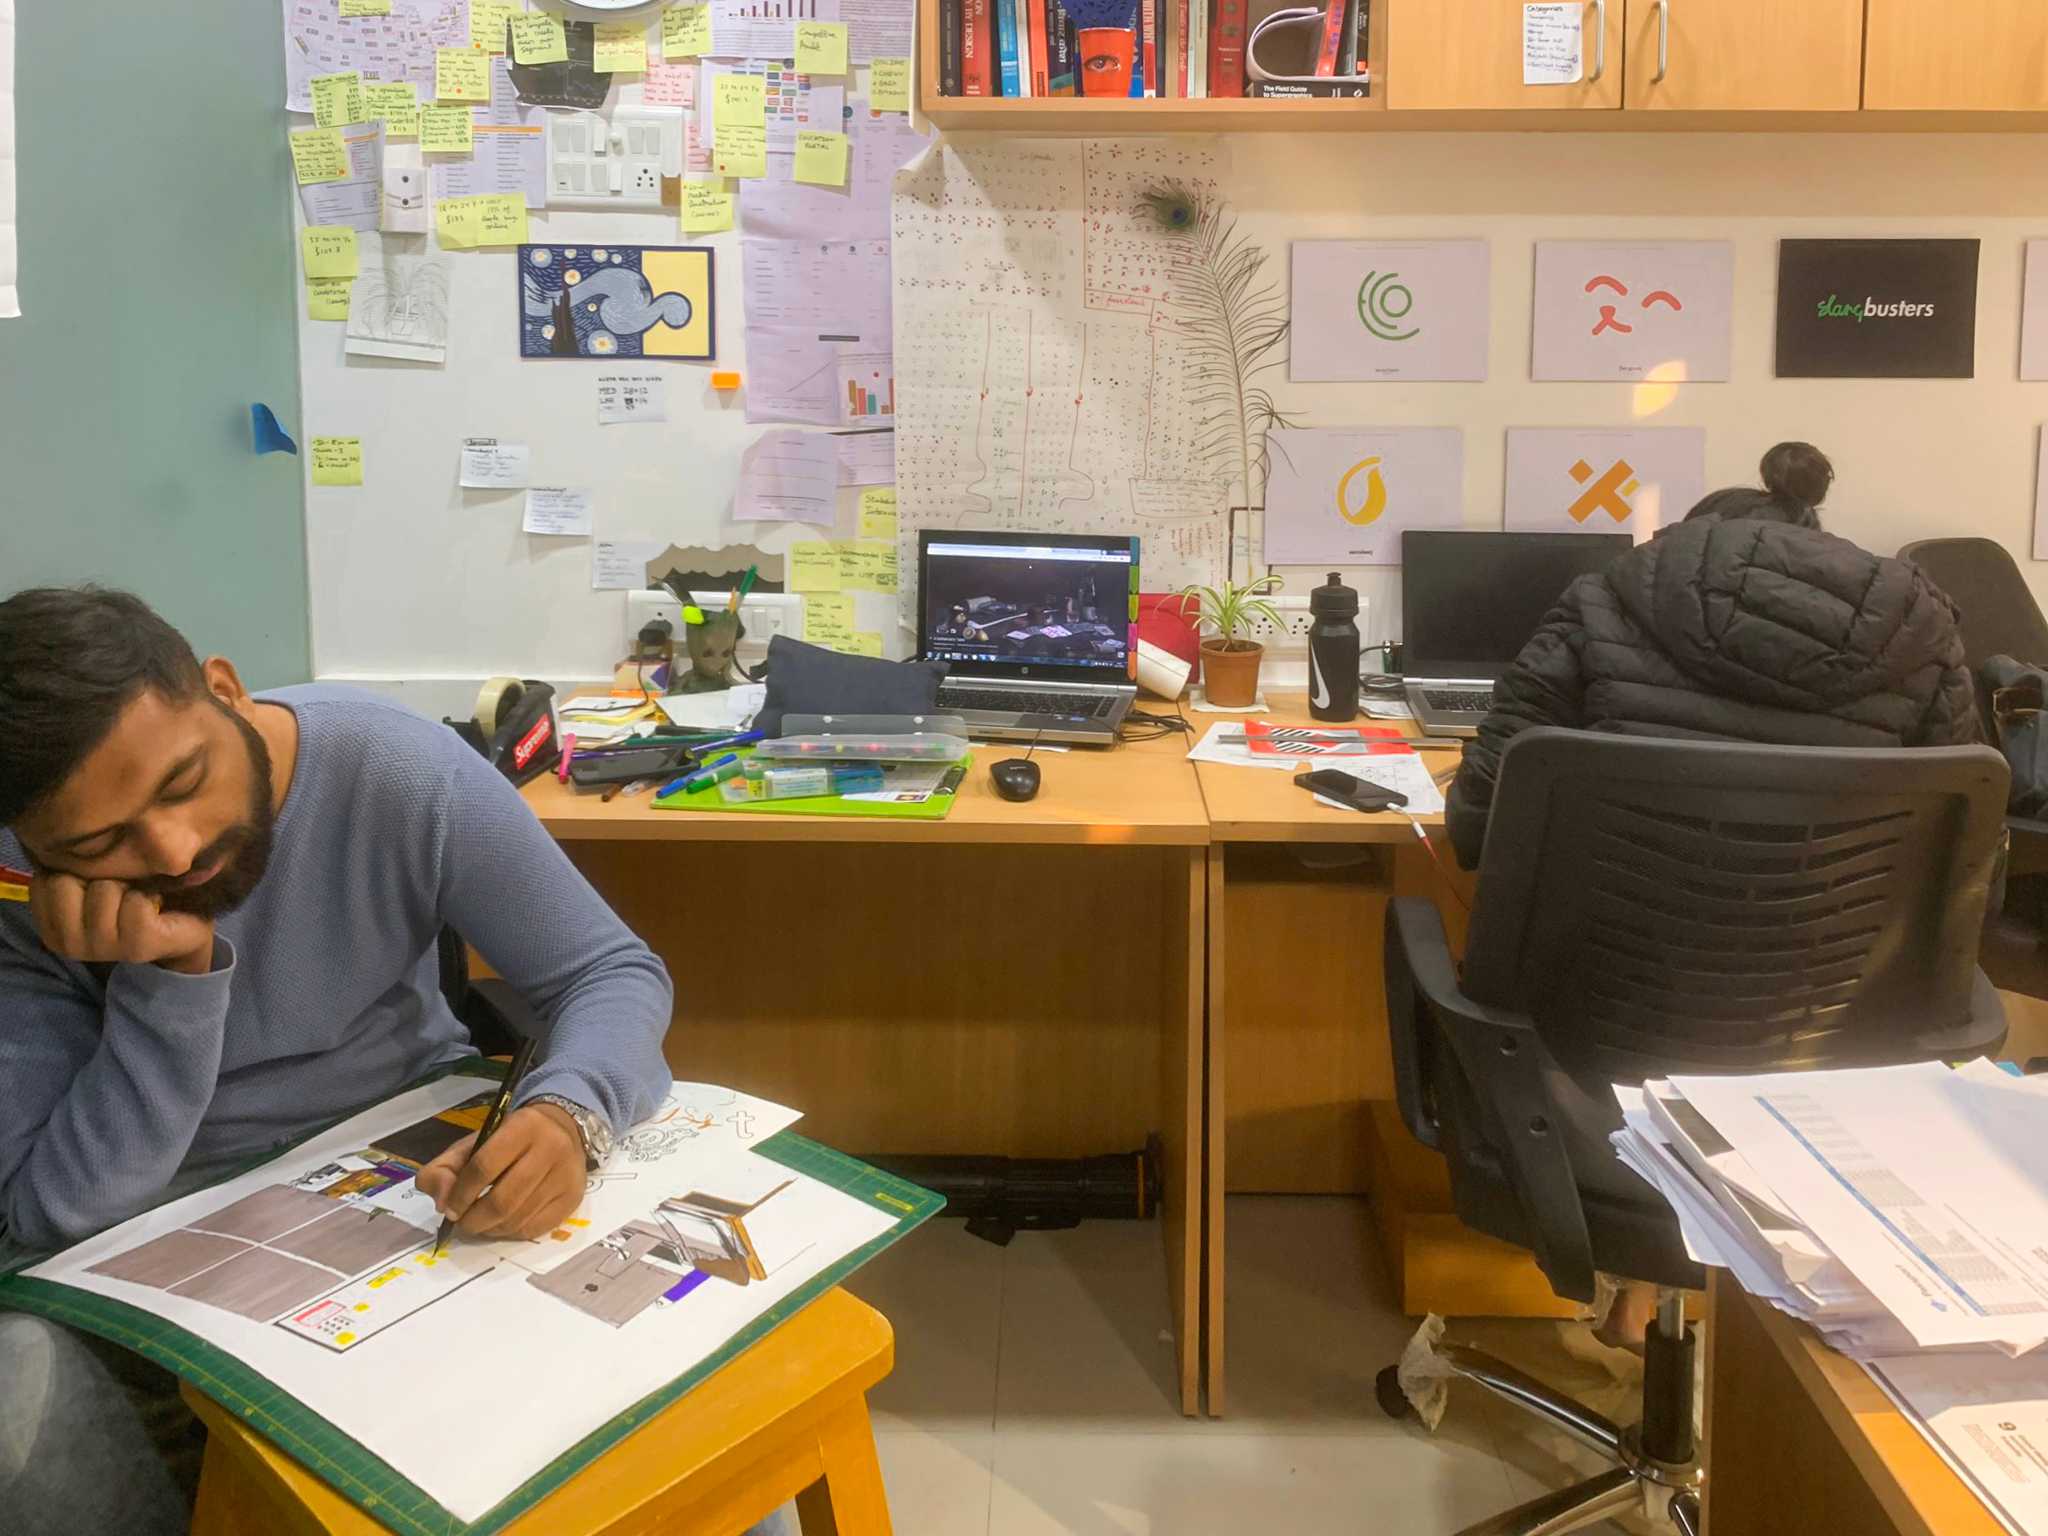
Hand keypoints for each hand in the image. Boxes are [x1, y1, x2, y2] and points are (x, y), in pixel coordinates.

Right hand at [29, 874, 214, 974]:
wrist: (183, 932)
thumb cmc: (131, 901)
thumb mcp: (93, 884)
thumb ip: (73, 870)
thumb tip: (62, 837)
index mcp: (52, 929)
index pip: (42, 881)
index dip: (74, 873)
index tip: (94, 886)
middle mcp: (69, 944)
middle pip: (64, 883)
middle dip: (97, 878)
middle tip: (119, 894)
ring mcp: (101, 949)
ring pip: (103, 889)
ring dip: (127, 887)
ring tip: (138, 901)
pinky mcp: (136, 947)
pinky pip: (135, 902)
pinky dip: (150, 896)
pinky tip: (154, 909)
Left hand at [415, 1103, 587, 1239]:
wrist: (560, 1129)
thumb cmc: (508, 1139)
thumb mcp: (472, 1143)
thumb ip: (443, 1169)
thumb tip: (443, 1204)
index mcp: (522, 1126)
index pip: (484, 1167)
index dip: (461, 1194)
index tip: (450, 1209)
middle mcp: (551, 1148)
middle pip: (503, 1200)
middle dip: (474, 1220)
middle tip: (463, 1223)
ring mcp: (566, 1175)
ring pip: (518, 1219)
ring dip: (491, 1229)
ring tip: (481, 1223)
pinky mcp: (573, 1198)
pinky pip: (534, 1228)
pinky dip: (511, 1233)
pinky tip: (503, 1223)